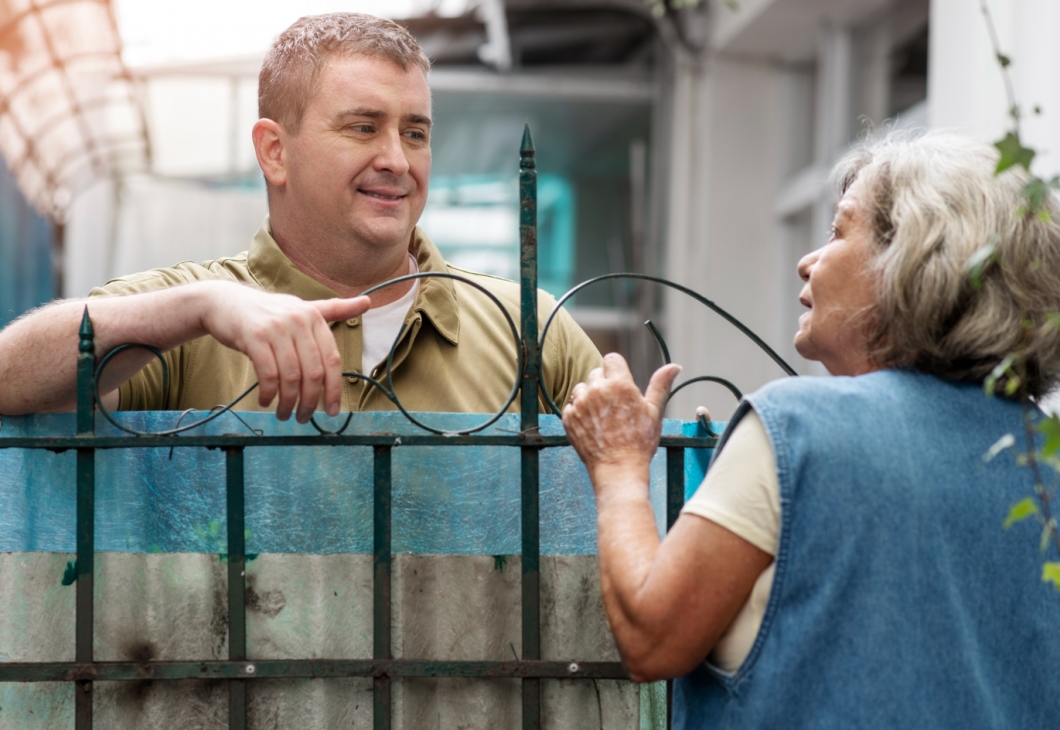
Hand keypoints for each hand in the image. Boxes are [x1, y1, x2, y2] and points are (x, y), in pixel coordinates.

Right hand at [196, 281, 370, 422]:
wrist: (223, 302)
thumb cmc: (266, 312)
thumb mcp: (301, 308)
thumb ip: (333, 310)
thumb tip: (368, 302)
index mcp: (314, 317)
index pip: (332, 359)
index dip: (334, 389)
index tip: (332, 411)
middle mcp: (298, 320)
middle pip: (313, 372)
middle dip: (310, 402)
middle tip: (304, 418)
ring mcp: (275, 328)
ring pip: (291, 376)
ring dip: (288, 402)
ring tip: (284, 414)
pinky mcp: (253, 337)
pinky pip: (267, 373)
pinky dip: (268, 393)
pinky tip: (265, 401)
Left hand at [562, 353, 681, 483]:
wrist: (618, 469)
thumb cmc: (640, 442)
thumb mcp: (654, 411)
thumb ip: (660, 385)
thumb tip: (674, 366)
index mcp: (619, 384)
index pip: (611, 359)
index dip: (617, 370)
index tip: (621, 384)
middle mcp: (596, 390)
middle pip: (596, 373)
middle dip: (605, 384)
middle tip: (615, 405)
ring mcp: (580, 404)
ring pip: (582, 388)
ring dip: (590, 396)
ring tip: (603, 416)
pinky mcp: (568, 418)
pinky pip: (571, 405)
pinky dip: (579, 412)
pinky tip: (592, 425)